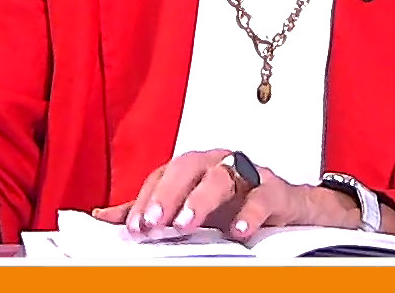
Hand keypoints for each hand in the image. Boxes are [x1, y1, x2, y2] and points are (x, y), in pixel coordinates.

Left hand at [91, 149, 351, 241]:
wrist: (288, 208)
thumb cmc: (237, 203)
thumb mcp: (190, 207)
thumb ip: (152, 210)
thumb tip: (105, 217)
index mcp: (195, 167)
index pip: (164, 174)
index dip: (147, 199)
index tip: (135, 227)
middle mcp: (218, 163)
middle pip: (188, 166)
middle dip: (167, 194)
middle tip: (153, 223)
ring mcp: (248, 174)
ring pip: (222, 176)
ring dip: (200, 200)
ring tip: (185, 225)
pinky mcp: (275, 190)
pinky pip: (262, 196)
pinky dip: (249, 213)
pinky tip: (237, 231)